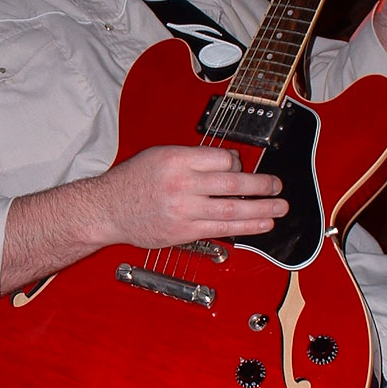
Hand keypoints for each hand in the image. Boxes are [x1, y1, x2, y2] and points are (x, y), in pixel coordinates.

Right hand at [96, 145, 286, 247]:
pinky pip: (221, 229)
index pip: (223, 159)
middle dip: (262, 186)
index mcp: (176, 160)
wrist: (107, 209)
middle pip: (234, 185)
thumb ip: (192, 159)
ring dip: (261, 210)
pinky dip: (245, 227)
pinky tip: (260, 224)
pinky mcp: (184, 232)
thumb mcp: (159, 155)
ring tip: (279, 208)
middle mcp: (182, 185)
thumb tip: (228, 164)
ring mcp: (184, 211)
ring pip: (233, 210)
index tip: (242, 167)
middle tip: (277, 185)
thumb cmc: (132, 181)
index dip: (238, 163)